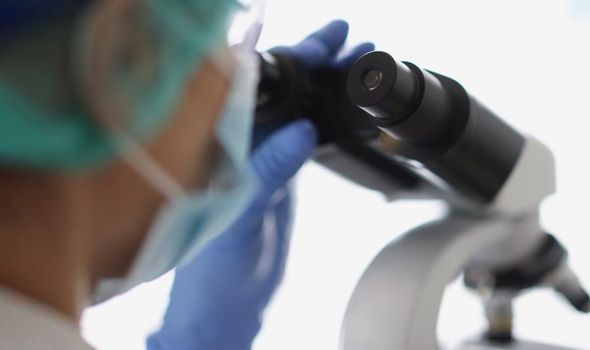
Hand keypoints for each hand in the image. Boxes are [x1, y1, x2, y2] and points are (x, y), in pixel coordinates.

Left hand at [147, 20, 372, 349]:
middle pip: (277, 86)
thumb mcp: (240, 214)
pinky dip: (329, 112)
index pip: (247, 83)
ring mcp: (260, 154)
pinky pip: (306, 131)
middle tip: (346, 39)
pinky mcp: (280, 172)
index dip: (283, 58)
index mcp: (215, 142)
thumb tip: (299, 131)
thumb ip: (268, 169)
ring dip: (325, 81)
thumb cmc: (213, 267)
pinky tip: (346, 100)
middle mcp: (235, 141)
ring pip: (295, 104)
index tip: (316, 47)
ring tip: (356, 59)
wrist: (230, 305)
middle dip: (312, 58)